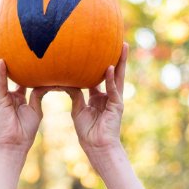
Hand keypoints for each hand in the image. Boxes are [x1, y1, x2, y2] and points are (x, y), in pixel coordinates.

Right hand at [0, 42, 48, 158]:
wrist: (15, 145)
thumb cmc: (25, 130)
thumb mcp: (35, 108)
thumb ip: (38, 94)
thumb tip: (47, 82)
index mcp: (14, 96)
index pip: (14, 76)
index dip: (14, 64)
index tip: (14, 51)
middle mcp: (5, 93)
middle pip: (0, 71)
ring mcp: (0, 96)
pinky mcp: (0, 101)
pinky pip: (1, 84)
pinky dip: (1, 72)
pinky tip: (2, 60)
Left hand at [53, 43, 128, 158]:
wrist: (97, 147)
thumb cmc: (88, 131)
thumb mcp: (79, 109)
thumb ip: (75, 94)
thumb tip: (66, 81)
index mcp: (99, 96)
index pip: (99, 75)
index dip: (98, 63)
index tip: (98, 49)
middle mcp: (109, 95)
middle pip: (113, 72)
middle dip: (116, 57)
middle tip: (118, 41)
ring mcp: (115, 99)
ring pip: (118, 77)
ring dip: (121, 62)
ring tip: (123, 46)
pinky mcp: (117, 106)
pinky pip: (113, 90)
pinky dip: (111, 79)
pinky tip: (110, 68)